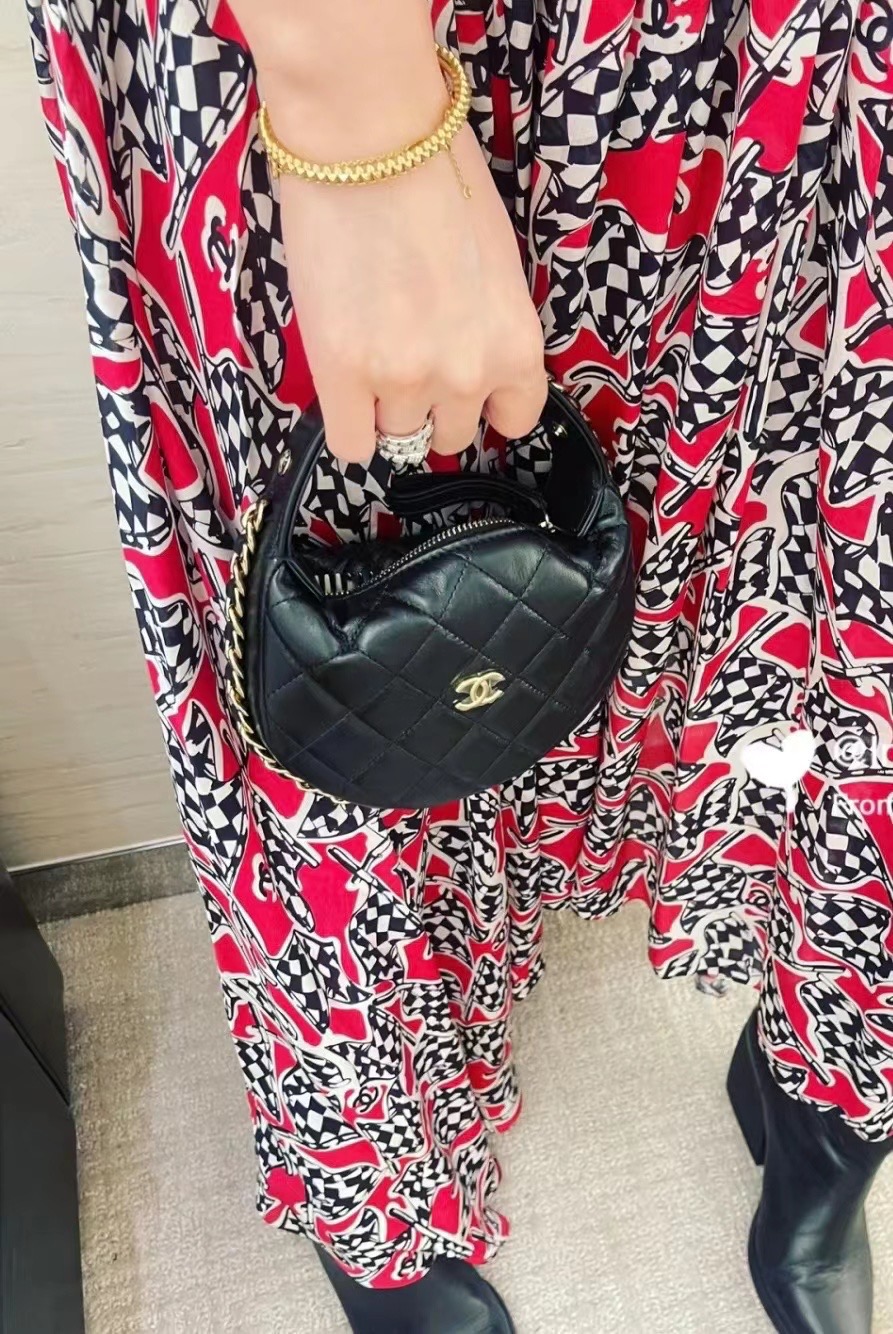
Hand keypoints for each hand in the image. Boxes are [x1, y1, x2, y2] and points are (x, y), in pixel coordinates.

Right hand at [275, 125, 546, 462]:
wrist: (372, 138)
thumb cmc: (439, 176)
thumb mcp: (499, 263)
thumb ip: (491, 326)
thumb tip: (467, 358)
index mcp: (517, 345)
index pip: (515, 420)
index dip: (486, 404)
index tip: (463, 386)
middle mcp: (467, 374)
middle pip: (450, 436)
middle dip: (431, 403)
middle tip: (404, 352)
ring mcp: (405, 380)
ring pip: (399, 438)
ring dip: (384, 406)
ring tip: (368, 346)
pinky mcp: (343, 374)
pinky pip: (351, 446)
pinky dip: (349, 426)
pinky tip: (344, 389)